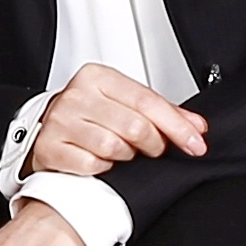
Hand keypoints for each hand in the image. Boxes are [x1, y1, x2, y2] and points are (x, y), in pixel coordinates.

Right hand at [26, 62, 206, 177]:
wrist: (48, 128)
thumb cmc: (90, 115)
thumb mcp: (124, 103)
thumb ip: (163, 112)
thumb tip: (197, 127)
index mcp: (97, 77)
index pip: (147, 101)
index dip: (177, 126)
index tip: (195, 143)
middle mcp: (77, 95)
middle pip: (135, 126)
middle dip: (153, 144)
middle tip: (152, 150)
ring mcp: (61, 121)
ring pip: (113, 147)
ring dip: (126, 157)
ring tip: (122, 153)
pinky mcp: (50, 147)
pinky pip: (92, 165)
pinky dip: (103, 168)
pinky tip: (101, 161)